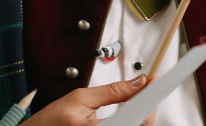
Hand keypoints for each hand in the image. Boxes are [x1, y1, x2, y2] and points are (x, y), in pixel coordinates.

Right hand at [22, 75, 153, 125]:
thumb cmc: (51, 121)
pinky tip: (126, 116)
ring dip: (138, 118)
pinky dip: (130, 122)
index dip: (148, 100)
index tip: (153, 85)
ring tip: (133, 104)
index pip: (136, 117)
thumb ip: (112, 91)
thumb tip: (136, 82)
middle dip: (145, 110)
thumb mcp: (80, 98)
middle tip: (142, 92)